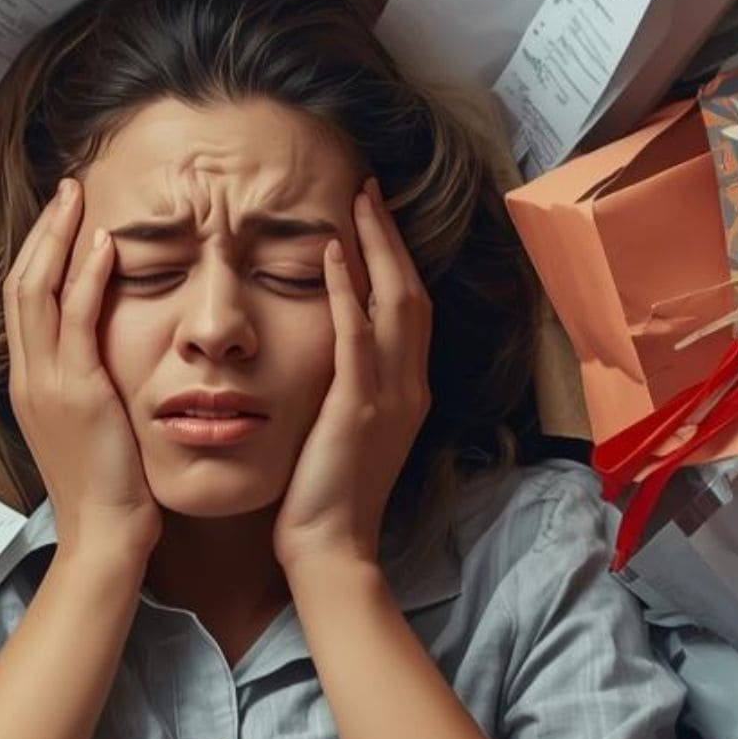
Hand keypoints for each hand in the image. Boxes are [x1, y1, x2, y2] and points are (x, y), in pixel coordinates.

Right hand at [3, 179, 160, 562]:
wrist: (105, 535)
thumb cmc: (108, 488)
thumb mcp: (88, 427)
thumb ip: (88, 386)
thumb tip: (106, 356)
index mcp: (30, 383)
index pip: (23, 302)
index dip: (38, 254)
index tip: (62, 219)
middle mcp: (29, 377)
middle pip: (21, 285)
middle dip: (43, 232)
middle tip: (67, 189)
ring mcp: (46, 383)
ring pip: (37, 292)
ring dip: (59, 238)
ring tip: (79, 197)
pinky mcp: (77, 392)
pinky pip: (76, 320)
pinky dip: (87, 277)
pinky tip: (105, 244)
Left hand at [274, 180, 431, 568]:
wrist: (330, 547)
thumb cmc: (327, 497)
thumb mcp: (348, 432)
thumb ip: (351, 390)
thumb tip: (332, 354)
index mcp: (408, 392)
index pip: (410, 309)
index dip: (396, 259)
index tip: (373, 219)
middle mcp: (409, 387)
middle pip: (411, 292)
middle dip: (391, 237)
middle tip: (368, 191)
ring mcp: (389, 396)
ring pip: (394, 301)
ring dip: (375, 246)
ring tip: (356, 203)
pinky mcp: (357, 407)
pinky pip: (355, 334)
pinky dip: (347, 289)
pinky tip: (330, 253)